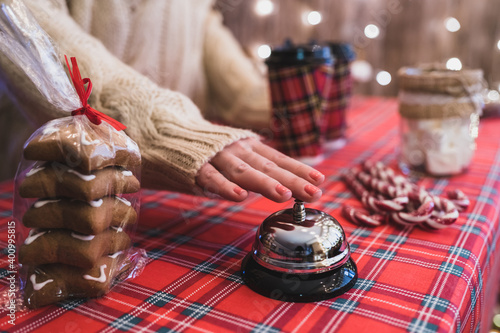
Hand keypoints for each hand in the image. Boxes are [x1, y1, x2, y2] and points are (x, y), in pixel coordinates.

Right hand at [196, 138, 324, 201]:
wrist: (168, 132)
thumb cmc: (208, 150)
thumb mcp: (237, 155)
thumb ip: (255, 168)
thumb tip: (285, 185)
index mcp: (249, 147)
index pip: (278, 159)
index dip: (299, 170)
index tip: (320, 181)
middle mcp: (238, 149)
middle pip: (268, 167)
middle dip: (293, 181)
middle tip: (314, 194)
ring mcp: (217, 157)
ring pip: (244, 171)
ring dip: (265, 184)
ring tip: (285, 196)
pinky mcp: (195, 167)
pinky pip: (211, 178)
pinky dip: (225, 187)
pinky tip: (240, 197)